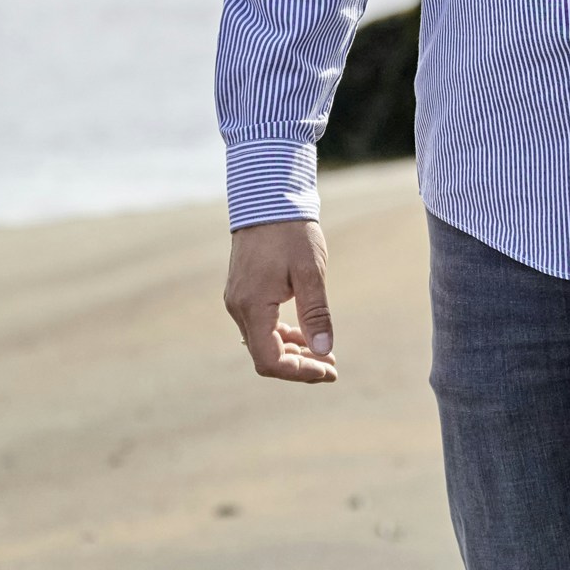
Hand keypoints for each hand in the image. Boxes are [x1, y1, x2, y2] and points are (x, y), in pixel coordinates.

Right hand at [223, 219, 337, 383]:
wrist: (268, 197)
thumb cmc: (291, 232)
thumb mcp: (310, 272)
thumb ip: (316, 313)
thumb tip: (322, 350)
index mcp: (252, 306)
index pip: (270, 361)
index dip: (300, 372)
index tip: (328, 369)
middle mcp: (238, 307)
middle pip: (265, 356)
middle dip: (299, 365)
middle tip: (332, 366)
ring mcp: (238, 299)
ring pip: (262, 342)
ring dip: (292, 351)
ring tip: (324, 352)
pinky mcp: (243, 291)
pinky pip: (260, 325)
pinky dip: (282, 334)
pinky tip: (305, 332)